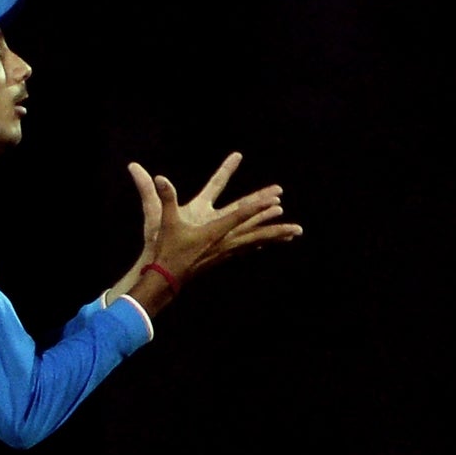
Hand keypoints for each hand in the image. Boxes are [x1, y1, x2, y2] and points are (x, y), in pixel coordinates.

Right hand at [126, 151, 302, 285]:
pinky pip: (247, 247)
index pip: (239, 215)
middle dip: (275, 223)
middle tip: (296, 223)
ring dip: (275, 235)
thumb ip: (165, 197)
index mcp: (213, 230)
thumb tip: (159, 178)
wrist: (166, 277)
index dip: (258, 206)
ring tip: (294, 232)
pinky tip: (267, 242)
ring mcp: (225, 250)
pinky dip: (260, 242)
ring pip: (255, 240)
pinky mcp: (223, 256)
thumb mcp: (164, 221)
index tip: (275, 200)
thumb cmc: (167, 249)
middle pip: (255, 230)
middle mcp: (224, 241)